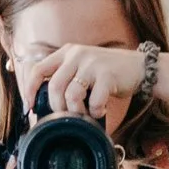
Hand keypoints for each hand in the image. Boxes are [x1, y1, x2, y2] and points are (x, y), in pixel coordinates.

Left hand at [19, 38, 151, 129]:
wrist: (139, 67)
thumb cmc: (106, 73)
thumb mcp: (82, 66)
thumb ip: (65, 77)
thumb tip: (44, 104)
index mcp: (66, 52)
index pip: (38, 70)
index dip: (30, 90)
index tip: (31, 106)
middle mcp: (77, 55)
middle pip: (54, 87)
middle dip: (57, 108)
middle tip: (66, 116)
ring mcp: (92, 64)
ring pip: (72, 95)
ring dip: (76, 112)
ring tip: (85, 114)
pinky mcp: (108, 75)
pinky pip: (94, 101)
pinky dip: (96, 111)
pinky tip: (100, 110)